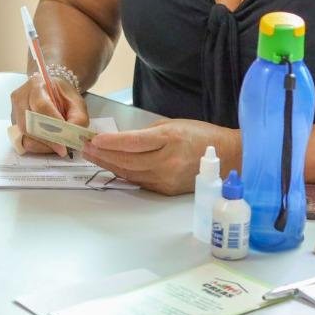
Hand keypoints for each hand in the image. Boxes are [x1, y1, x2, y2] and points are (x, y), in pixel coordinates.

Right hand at [9, 73, 88, 157]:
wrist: (52, 91)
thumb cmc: (64, 96)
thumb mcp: (77, 103)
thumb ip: (78, 119)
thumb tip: (71, 137)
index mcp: (36, 85)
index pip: (41, 107)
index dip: (52, 126)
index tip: (64, 142)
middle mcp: (20, 96)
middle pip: (28, 124)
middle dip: (47, 140)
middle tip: (62, 148)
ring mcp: (14, 109)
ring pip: (24, 135)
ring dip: (42, 144)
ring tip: (57, 145)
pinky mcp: (13, 122)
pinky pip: (22, 139)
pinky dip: (37, 144)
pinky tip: (48, 143)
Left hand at [81, 118, 235, 194]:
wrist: (228, 158)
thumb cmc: (200, 136)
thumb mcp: (173, 125)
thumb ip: (147, 134)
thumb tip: (122, 140)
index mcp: (170, 139)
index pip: (133, 142)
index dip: (111, 142)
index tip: (94, 139)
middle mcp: (167, 161)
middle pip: (127, 160)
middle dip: (103, 154)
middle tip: (85, 148)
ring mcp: (167, 178)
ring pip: (130, 173)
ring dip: (109, 165)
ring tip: (92, 157)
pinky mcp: (167, 190)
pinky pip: (140, 181)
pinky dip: (124, 174)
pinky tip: (112, 167)